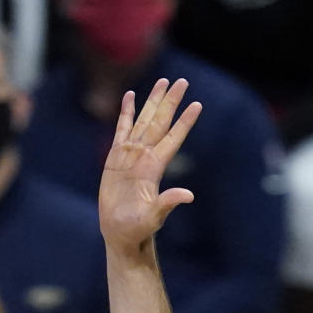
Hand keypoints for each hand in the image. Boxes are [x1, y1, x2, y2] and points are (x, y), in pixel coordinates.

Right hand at [99, 77, 202, 254]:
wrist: (120, 232)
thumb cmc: (138, 228)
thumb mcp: (154, 216)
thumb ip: (168, 203)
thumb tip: (188, 196)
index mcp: (155, 167)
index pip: (173, 139)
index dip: (184, 122)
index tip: (196, 104)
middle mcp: (145, 157)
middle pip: (161, 122)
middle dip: (171, 102)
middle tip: (182, 81)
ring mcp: (131, 155)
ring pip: (144, 120)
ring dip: (153, 101)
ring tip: (162, 81)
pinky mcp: (116, 157)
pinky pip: (122, 129)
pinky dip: (126, 112)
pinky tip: (130, 96)